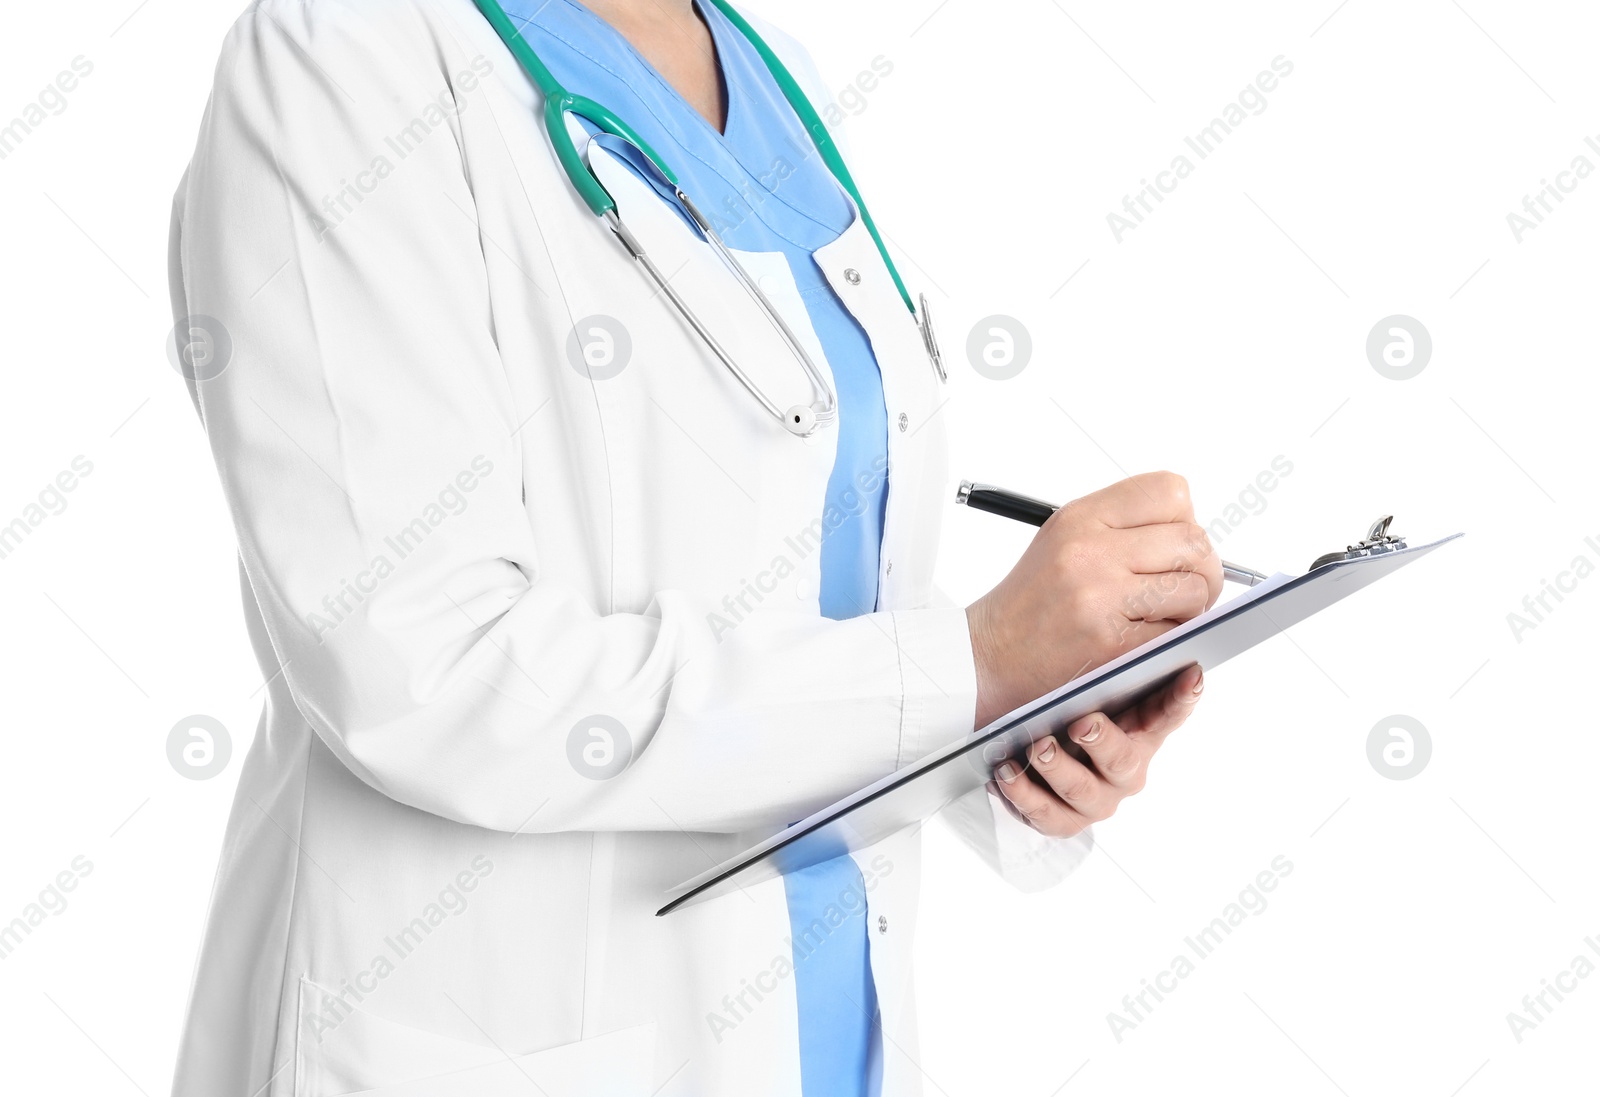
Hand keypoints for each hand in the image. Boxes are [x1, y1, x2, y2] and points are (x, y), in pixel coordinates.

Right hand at [965, 471, 1220, 729]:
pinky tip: (1148, 639)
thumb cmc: (1030, 603)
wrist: (987, 656)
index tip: (1172, 543)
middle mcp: (1091, 550)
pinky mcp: (1113, 643)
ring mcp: (1102, 597)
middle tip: (1183, 587)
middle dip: (1201, 568)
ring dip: (1191, 608)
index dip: (1184, 519)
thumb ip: (1123, 527)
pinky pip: (1177, 633)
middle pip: (1193, 542)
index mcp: (1082, 517)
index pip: (1171, 492)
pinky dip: (1173, 640)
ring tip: (1163, 615)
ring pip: (1194, 589)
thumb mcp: (1063, 540)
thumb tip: (1194, 533)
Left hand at [989, 664, 1203, 836]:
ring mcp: (1097, 796)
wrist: (1016, 741)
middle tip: (1080, 723)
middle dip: (1103, 741)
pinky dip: (1024, 795)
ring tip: (1035, 747)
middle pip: (1123, 760)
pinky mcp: (1064, 818)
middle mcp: (1125, 768)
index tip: (1191, 675)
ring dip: (1057, 770)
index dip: (1182, 698)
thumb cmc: (1059, 706)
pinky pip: (1047, 816)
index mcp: (1139, 730)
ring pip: (1083, 792)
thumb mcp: (1083, 685)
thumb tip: (1133, 627)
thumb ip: (1109, 666)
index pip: (1169, 712)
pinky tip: (1005, 771)